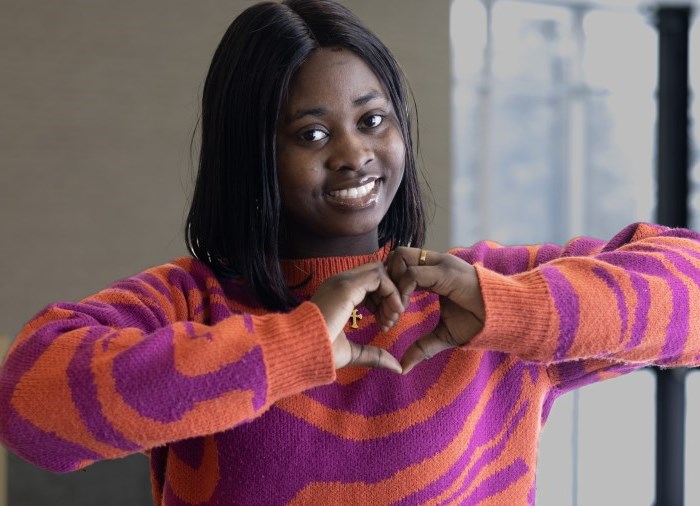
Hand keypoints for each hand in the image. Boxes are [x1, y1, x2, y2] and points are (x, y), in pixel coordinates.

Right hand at [311, 261, 403, 372]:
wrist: (300, 351)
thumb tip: (397, 368)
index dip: (383, 301)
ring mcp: (342, 281)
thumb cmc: (320, 353)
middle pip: (377, 274)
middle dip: (391, 294)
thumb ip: (374, 354)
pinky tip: (390, 314)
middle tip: (393, 319)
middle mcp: (340, 282)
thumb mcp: (352, 353)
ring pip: (380, 272)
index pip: (369, 284)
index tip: (385, 324)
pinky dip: (391, 293)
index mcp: (338, 294)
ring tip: (391, 320)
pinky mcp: (347, 286)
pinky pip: (379, 278)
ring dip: (393, 294)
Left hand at [386, 247, 484, 373]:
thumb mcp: (443, 336)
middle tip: (385, 308)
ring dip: (391, 283)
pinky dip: (402, 291)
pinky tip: (403, 310)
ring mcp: (440, 264)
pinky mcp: (445, 272)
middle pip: (395, 255)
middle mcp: (434, 263)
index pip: (400, 265)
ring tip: (395, 310)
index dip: (388, 285)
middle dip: (385, 279)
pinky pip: (413, 274)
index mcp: (433, 273)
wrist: (504, 318)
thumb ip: (421, 346)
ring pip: (400, 258)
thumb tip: (402, 368)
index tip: (386, 312)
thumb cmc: (478, 323)